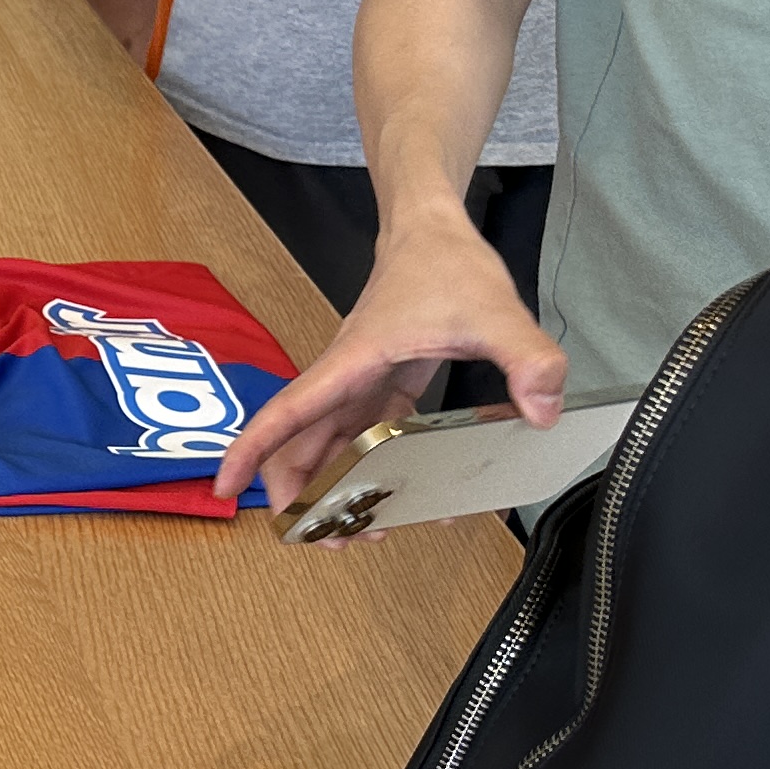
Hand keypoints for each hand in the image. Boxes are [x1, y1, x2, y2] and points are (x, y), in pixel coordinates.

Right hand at [215, 208, 563, 508]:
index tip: (225, 488)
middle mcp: (346, 377)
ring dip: (333, 487)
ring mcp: (361, 382)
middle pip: (301, 443)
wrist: (432, 229)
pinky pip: (365, 435)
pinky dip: (371, 467)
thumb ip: (526, 359)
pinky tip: (399, 490)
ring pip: (330, 444)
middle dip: (302, 495)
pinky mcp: (381, 383)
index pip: (289, 411)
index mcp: (354, 362)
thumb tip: (543, 411)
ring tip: (360, 529)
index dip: (251, 451)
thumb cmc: (444, 262)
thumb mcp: (495, 312)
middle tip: (326, 539)